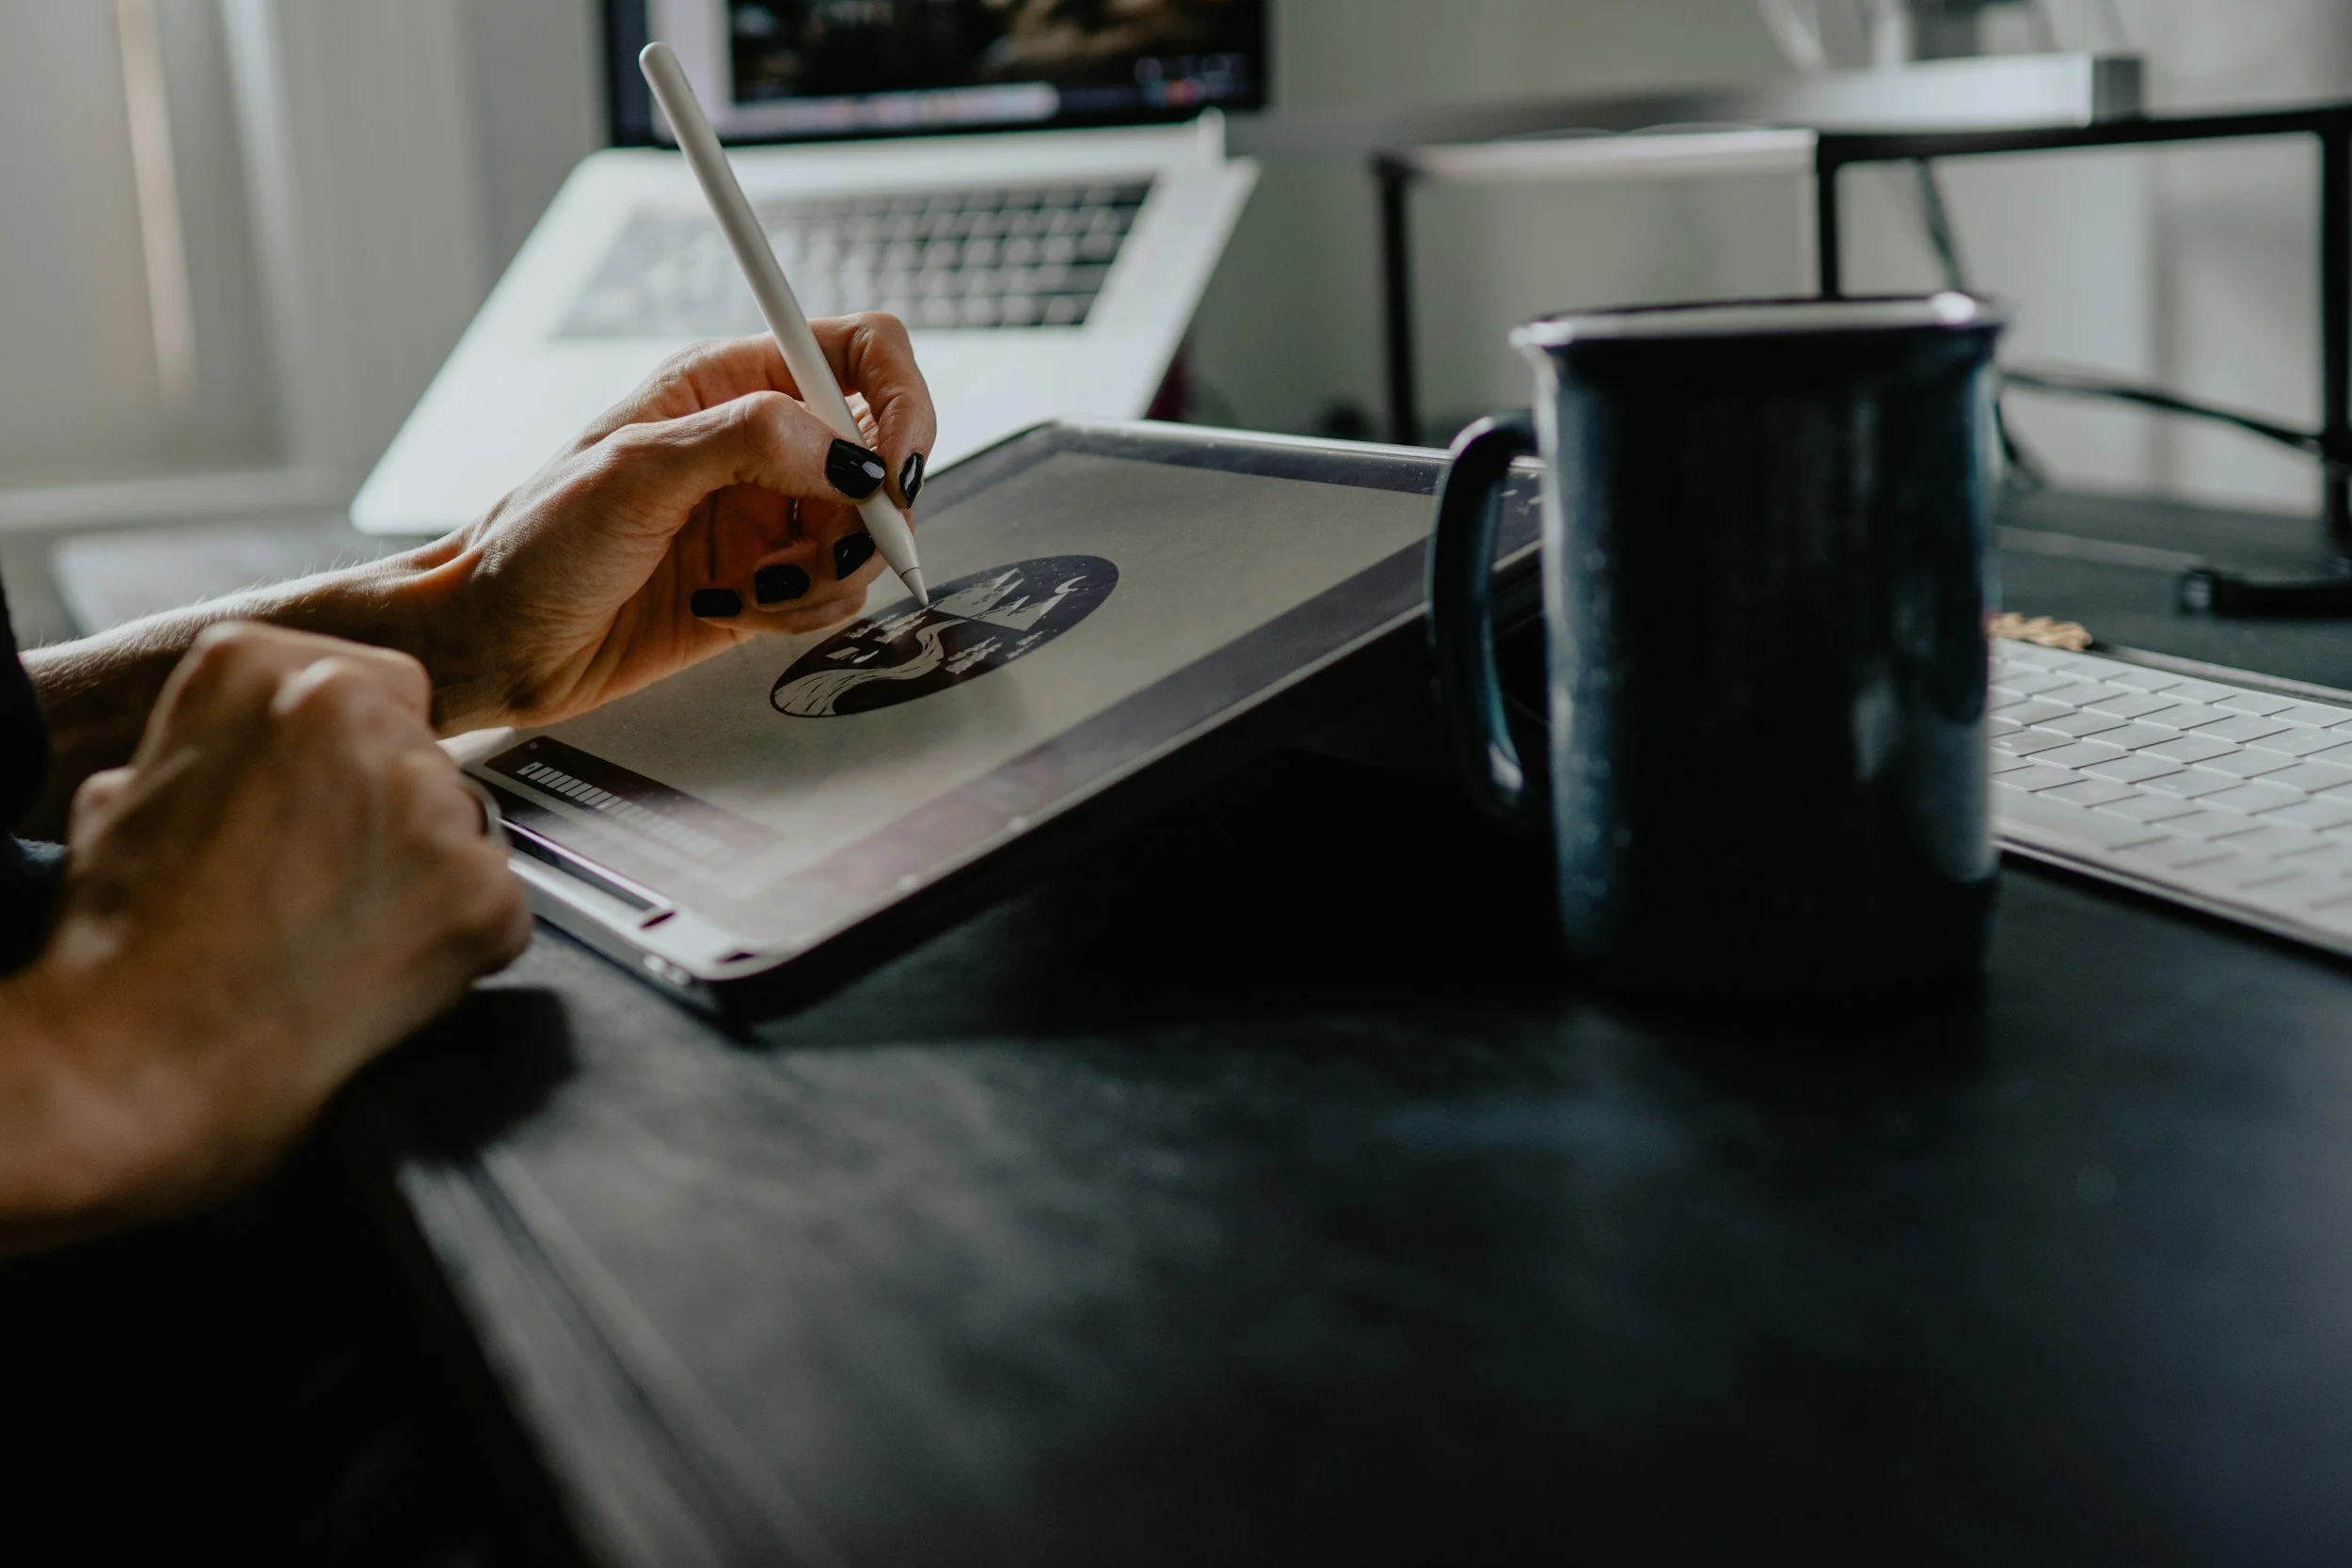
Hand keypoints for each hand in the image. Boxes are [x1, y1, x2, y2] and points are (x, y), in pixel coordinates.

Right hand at [0, 623, 529, 1239]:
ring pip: (466, 828)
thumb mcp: (133, 791)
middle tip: (328, 885)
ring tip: (341, 935)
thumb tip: (261, 749)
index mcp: (258, 665)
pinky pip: (499, 909)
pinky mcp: (480, 889)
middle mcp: (349, 708)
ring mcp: (424, 799)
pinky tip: (381, 974)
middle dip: (393, 817)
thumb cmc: (125, 943)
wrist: (144, 1058)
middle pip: (428, 754)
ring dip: (427, 878)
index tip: (326, 809)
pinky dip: (460, 947)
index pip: (380, 688)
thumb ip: (224, 742)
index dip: (359, 761)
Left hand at [406, 319, 936, 731]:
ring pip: (866, 535)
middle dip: (866, 515)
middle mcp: (761, 443)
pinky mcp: (769, 581)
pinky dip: (801, 612)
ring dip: (824, 574)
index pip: (862, 354)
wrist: (499, 640)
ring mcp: (768, 514)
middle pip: (881, 456)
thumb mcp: (636, 470)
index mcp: (730, 382)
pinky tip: (733, 609)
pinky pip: (835, 593)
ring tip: (751, 587)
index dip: (901, 404)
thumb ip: (752, 441)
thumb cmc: (536, 542)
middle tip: (816, 550)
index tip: (892, 471)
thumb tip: (850, 455)